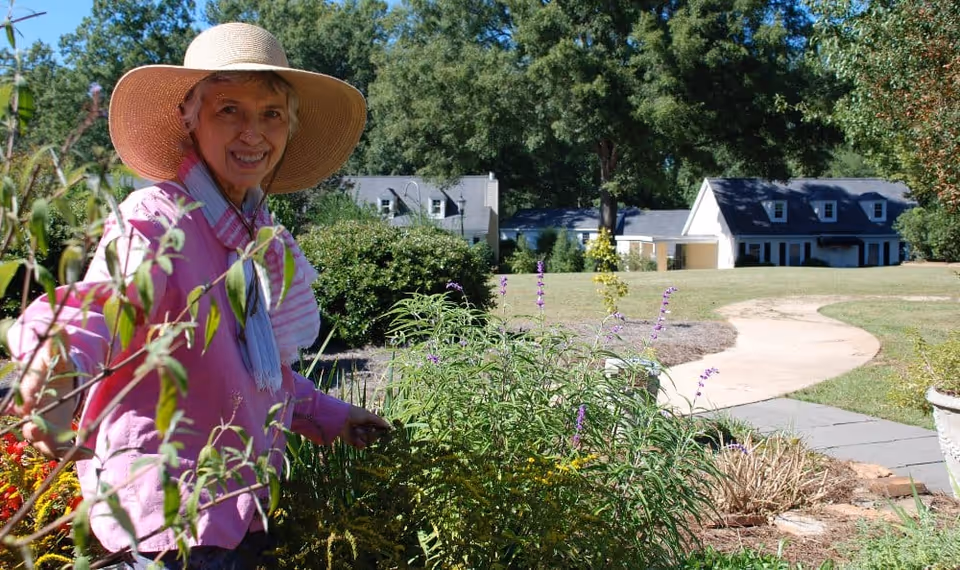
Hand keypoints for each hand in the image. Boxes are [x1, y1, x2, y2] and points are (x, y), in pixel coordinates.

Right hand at [7, 336, 77, 458]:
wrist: (51, 386)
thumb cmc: (51, 370)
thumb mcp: (55, 358)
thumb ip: (57, 346)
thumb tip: (61, 328)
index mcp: (30, 392)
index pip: (27, 394)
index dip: (29, 396)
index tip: (31, 401)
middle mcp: (32, 413)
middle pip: (28, 425)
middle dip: (33, 429)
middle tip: (38, 431)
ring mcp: (42, 428)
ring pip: (42, 443)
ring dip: (54, 448)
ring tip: (72, 452)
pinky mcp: (55, 436)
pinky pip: (60, 449)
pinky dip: (72, 453)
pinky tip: (89, 454)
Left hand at [339, 404, 391, 449]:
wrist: (341, 419)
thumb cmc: (355, 414)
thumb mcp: (369, 416)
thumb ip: (379, 421)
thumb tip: (389, 426)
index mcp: (369, 422)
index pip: (379, 429)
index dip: (382, 431)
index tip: (385, 432)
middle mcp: (365, 429)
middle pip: (376, 436)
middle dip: (372, 433)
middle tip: (368, 429)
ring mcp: (360, 436)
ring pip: (369, 441)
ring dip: (364, 436)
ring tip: (357, 430)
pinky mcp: (354, 442)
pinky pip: (362, 446)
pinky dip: (360, 443)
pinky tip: (357, 438)